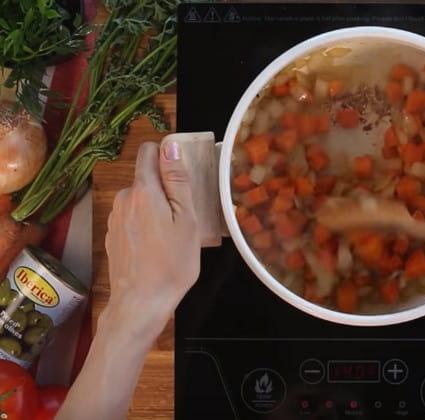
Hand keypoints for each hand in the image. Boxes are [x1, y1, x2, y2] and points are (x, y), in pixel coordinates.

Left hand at [104, 141, 199, 338]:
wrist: (141, 302)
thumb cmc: (172, 263)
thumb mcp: (187, 219)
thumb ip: (178, 180)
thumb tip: (171, 146)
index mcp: (143, 191)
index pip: (149, 152)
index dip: (167, 156)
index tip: (183, 176)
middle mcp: (124, 199)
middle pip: (146, 178)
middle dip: (165, 189)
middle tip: (186, 216)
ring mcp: (115, 218)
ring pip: (140, 200)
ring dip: (155, 208)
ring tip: (173, 235)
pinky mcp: (112, 235)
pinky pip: (132, 218)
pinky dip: (145, 224)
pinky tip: (157, 246)